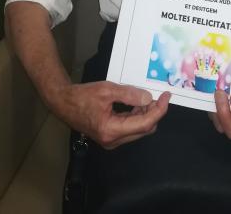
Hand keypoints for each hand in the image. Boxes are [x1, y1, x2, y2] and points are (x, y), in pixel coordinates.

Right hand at [53, 80, 170, 149]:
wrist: (64, 103)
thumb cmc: (83, 96)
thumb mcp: (107, 90)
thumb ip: (129, 94)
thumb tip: (149, 99)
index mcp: (112, 130)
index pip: (145, 124)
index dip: (159, 110)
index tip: (167, 96)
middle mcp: (113, 140)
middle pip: (144, 129)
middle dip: (154, 112)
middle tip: (157, 95)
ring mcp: (112, 140)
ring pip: (138, 130)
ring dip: (146, 114)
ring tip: (145, 97)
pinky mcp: (110, 137)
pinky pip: (130, 128)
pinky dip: (137, 116)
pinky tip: (136, 103)